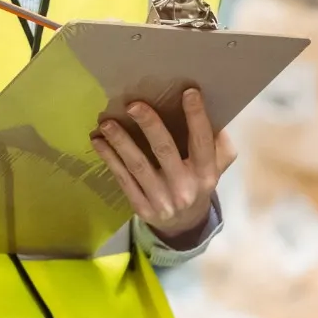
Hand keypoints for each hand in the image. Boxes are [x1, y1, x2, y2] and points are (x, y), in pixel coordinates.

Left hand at [90, 89, 236, 241]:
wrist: (184, 225)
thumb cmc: (197, 184)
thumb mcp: (216, 168)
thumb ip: (218, 146)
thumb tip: (214, 115)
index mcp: (206, 174)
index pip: (202, 142)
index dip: (196, 117)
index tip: (188, 91)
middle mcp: (184, 187)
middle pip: (165, 150)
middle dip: (149, 125)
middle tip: (133, 104)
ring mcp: (161, 199)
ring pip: (138, 165)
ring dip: (120, 141)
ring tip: (106, 122)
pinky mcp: (141, 207)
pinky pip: (122, 179)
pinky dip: (109, 158)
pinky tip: (98, 141)